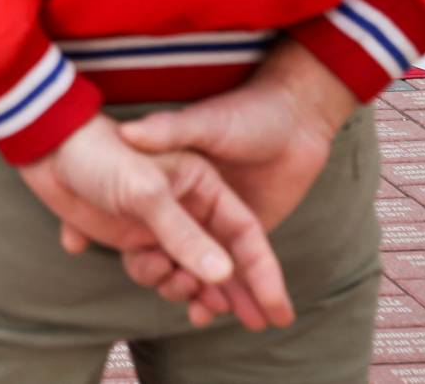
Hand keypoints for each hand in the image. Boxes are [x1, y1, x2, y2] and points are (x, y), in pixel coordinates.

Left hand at [19, 114, 292, 330]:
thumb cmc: (99, 155)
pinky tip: (144, 267)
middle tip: (251, 323)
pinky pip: (152, 270)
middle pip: (222, 258)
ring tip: (171, 282)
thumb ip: (184, 236)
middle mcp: (185, 205)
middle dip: (233, 292)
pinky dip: (152, 277)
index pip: (244, 233)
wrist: (45, 146)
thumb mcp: (146, 193)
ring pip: (186, 270)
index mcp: (202, 183)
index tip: (276, 309)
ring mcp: (158, 223)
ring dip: (182, 284)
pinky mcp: (130, 236)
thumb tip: (222, 277)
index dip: (263, 272)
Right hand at [108, 41, 355, 318]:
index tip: (160, 267)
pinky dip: (226, 293)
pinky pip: (234, 270)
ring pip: (201, 267)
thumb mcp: (202, 123)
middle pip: (176, 252)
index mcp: (178, 180)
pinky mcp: (252, 228)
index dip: (156, 248)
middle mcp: (192, 204)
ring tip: (203, 310)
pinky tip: (214, 311)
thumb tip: (128, 133)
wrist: (296, 113)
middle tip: (182, 290)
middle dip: (176, 282)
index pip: (162, 222)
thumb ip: (167, 131)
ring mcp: (218, 219)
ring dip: (199, 294)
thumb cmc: (245, 113)